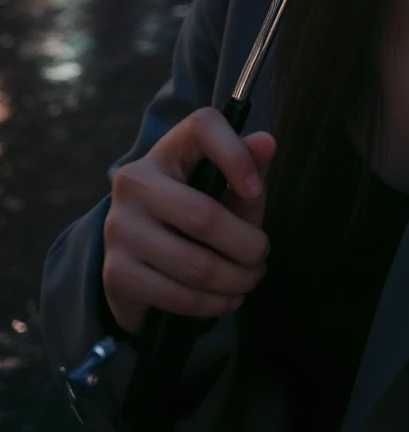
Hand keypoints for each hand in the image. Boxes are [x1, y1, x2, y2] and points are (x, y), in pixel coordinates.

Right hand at [101, 108, 275, 335]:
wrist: (140, 258)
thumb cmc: (194, 213)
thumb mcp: (224, 187)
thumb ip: (247, 166)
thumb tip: (267, 143)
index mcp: (168, 149)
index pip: (202, 127)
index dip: (236, 155)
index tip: (256, 191)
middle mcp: (135, 182)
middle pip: (204, 216)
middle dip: (247, 246)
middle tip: (261, 257)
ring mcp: (120, 228)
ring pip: (195, 265)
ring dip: (234, 280)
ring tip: (249, 279)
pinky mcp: (117, 272)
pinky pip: (177, 295)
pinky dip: (212, 303)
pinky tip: (227, 298)